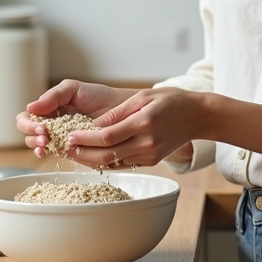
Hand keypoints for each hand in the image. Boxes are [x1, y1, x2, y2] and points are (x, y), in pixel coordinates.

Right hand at [15, 79, 134, 158]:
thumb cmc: (98, 97)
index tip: (41, 126)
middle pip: (28, 134)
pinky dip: (52, 154)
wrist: (121, 109)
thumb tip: (30, 107)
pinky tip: (54, 151)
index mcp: (48, 110)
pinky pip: (56, 154)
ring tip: (47, 143)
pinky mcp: (71, 150)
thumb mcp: (73, 89)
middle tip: (45, 136)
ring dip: (38, 146)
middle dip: (32, 136)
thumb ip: (53, 96)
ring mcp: (60, 139)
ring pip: (38, 146)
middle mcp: (51, 125)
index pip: (26, 118)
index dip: (28, 124)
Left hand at [64, 87, 206, 169]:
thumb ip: (117, 112)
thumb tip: (93, 125)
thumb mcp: (143, 97)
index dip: (85, 139)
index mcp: (143, 123)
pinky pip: (123, 163)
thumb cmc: (170, 101)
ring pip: (113, 162)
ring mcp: (149, 155)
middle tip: (64, 149)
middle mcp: (146, 143)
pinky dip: (106, 161)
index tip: (69, 136)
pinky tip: (91, 156)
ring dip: (91, 160)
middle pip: (107, 155)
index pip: (107, 136)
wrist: (196, 116)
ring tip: (72, 153)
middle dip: (82, 153)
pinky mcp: (150, 162)